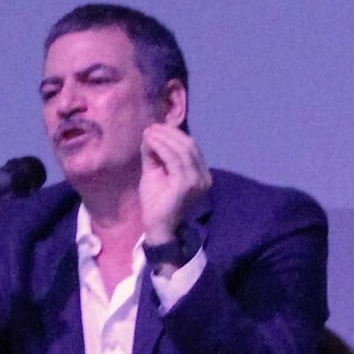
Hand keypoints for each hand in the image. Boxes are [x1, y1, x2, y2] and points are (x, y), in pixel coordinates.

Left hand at [139, 123, 210, 245]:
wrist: (157, 226)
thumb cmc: (157, 201)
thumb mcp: (155, 172)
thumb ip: (155, 154)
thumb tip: (150, 133)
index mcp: (200, 173)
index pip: (191, 148)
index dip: (175, 134)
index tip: (156, 127)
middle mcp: (204, 176)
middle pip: (189, 145)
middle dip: (169, 133)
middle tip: (151, 128)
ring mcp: (197, 181)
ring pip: (183, 150)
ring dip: (164, 138)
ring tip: (149, 133)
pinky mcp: (186, 184)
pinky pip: (175, 160)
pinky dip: (162, 147)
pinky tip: (151, 142)